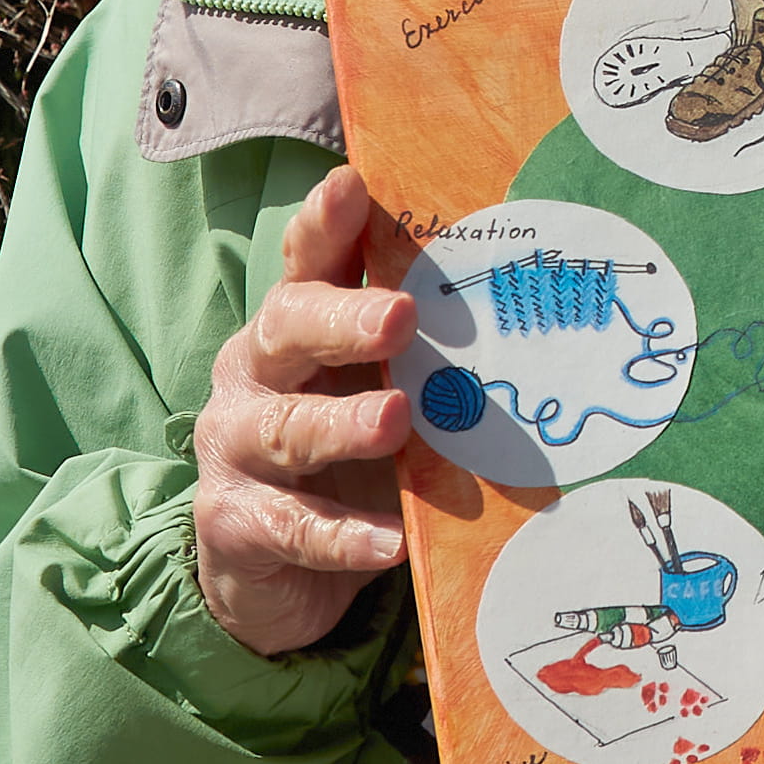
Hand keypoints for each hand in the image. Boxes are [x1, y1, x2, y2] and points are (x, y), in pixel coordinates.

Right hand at [193, 165, 414, 657]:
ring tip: (397, 421)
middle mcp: (255, 377)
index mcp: (295, 330)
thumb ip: (425, 357)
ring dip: (342, 424)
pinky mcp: (235, 525)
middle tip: (401, 318)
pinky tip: (390, 541)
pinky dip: (343, 535)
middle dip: (343, 320)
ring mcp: (234, 450)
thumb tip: (528, 303)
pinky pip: (292, 527)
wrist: (284, 577)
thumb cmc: (350, 465)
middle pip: (286, 329)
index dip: (324, 225)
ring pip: (286, 429)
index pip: (307, 264)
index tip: (351, 187)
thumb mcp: (386, 396)